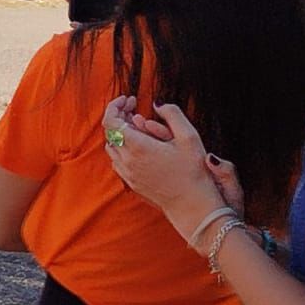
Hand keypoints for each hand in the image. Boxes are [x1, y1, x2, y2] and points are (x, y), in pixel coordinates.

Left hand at [103, 99, 231, 236]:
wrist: (192, 205)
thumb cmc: (194, 171)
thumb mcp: (189, 137)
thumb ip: (173, 114)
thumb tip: (157, 104)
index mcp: (138, 147)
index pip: (111, 120)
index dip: (116, 105)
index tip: (129, 99)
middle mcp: (127, 160)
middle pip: (110, 131)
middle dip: (119, 116)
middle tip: (133, 108)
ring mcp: (127, 173)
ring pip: (111, 146)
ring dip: (120, 132)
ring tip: (136, 124)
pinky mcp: (130, 182)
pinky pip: (117, 160)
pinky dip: (122, 148)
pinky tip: (138, 145)